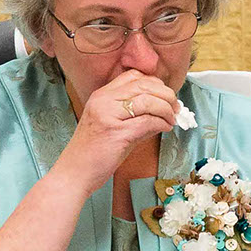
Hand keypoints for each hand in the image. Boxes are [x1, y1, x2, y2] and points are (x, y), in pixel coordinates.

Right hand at [59, 70, 179, 187]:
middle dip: (166, 94)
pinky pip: (148, 121)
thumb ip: (131, 113)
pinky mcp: (117, 133)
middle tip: (175, 107)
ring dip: (167, 110)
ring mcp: (109, 115)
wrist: (74, 173)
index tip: (165, 95)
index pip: (133, 76)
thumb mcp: (110, 124)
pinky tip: (166, 128)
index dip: (154, 83)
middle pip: (144, 85)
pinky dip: (162, 123)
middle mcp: (103, 100)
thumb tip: (161, 108)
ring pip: (148, 101)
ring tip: (172, 119)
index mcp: (101, 95)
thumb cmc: (93, 152)